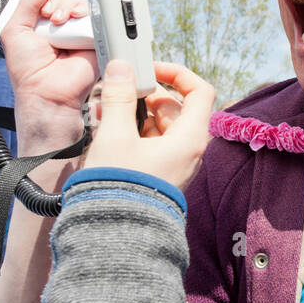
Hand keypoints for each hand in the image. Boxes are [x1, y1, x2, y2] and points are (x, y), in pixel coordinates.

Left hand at [0, 0, 96, 144]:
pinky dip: (89, 16)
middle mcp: (61, 29)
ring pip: (82, 5)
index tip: (44, 11)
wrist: (47, 93)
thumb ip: (28, 3)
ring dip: (72, 7)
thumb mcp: (15, 30)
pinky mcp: (95, 41)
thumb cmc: (28, 72)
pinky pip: (97, 20)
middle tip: (53, 18)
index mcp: (41, 25)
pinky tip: (78, 24)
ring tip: (64, 23)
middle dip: (60, 2)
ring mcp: (78, 34)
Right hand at [84, 59, 214, 191]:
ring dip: (134, 114)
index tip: (150, 69)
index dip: (177, 73)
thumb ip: (118, 98)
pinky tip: (105, 129)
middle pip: (175, 108)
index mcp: (189, 138)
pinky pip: (150, 144)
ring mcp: (174, 164)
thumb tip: (122, 68)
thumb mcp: (115, 136)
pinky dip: (132, 133)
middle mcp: (189, 150)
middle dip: (146, 97)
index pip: (199, 91)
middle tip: (118, 92)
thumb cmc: (122, 186)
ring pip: (160, 127)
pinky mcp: (159, 174)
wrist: (117, 234)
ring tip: (104, 111)